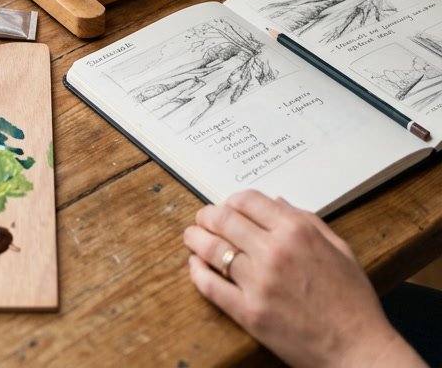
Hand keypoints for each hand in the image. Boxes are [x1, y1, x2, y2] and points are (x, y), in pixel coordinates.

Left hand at [183, 191, 423, 367]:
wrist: (358, 349)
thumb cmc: (353, 301)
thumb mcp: (339, 249)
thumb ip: (307, 220)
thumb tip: (276, 203)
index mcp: (296, 231)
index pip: (248, 201)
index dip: (232, 200)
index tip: (227, 206)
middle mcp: (274, 251)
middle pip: (225, 220)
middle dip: (208, 215)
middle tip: (202, 218)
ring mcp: (259, 283)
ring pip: (213, 249)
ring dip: (196, 239)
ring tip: (191, 236)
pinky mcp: (249, 313)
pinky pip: (212, 287)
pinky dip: (197, 273)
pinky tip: (195, 267)